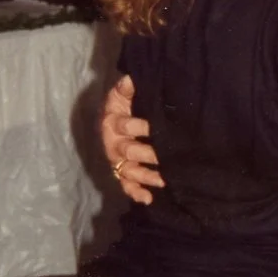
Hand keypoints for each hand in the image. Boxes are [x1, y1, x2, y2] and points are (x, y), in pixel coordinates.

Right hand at [101, 75, 163, 204]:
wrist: (114, 117)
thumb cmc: (124, 104)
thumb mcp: (123, 92)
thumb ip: (127, 86)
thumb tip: (132, 78)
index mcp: (112, 121)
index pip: (124, 125)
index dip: (138, 126)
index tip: (154, 127)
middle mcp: (113, 142)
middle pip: (128, 151)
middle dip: (147, 154)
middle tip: (165, 156)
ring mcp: (117, 160)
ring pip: (129, 171)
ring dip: (145, 176)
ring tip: (163, 180)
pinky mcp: (122, 171)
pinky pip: (126, 184)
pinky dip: (135, 192)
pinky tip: (148, 199)